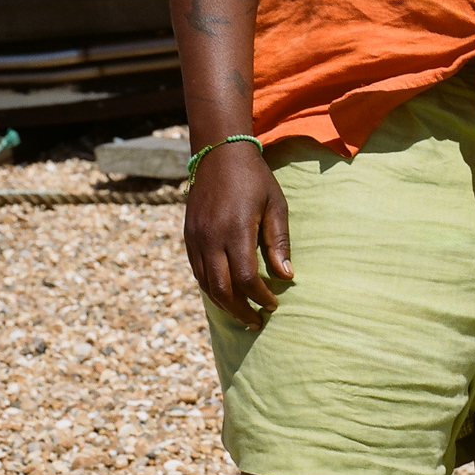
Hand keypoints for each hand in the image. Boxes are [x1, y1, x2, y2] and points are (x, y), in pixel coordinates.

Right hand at [183, 141, 292, 328]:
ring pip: (206, 285)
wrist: (219, 152)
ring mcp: (196, 238)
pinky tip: (225, 292)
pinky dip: (210, 287)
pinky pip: (197, 271)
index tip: (274, 304)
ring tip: (242, 313)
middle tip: (256, 322)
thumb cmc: (254, 178)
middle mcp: (211, 237)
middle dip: (240, 311)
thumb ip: (279, 241)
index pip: (246, 278)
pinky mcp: (188, 236)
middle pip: (222, 289)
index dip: (260, 297)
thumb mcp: (275, 205)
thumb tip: (286, 276)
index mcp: (236, 230)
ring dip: (224, 304)